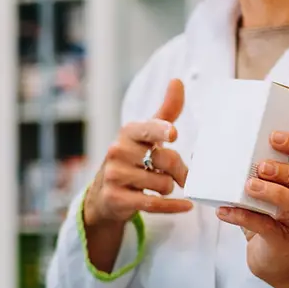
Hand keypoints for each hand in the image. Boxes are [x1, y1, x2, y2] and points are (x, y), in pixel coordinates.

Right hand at [82, 79, 191, 271]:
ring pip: (162, 184)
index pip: (146, 129)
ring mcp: (114, 176)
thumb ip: (166, 111)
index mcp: (127, 133)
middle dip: (179, 170)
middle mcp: (117, 152)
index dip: (160, 131)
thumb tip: (177, 80)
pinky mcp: (115, 198)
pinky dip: (173, 207)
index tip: (173, 134)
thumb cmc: (132, 159)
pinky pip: (153, 204)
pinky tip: (184, 206)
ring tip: (160, 186)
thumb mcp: (146, 135)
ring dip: (169, 188)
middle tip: (178, 175)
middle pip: (165, 160)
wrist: (104, 194)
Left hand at [217, 131, 288, 287]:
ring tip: (249, 186)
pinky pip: (268, 227)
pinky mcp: (283, 239)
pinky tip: (224, 211)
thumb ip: (240, 171)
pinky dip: (245, 217)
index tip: (274, 137)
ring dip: (274, 193)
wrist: (273, 259)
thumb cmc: (265, 215)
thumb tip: (199, 153)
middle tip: (261, 167)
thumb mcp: (258, 190)